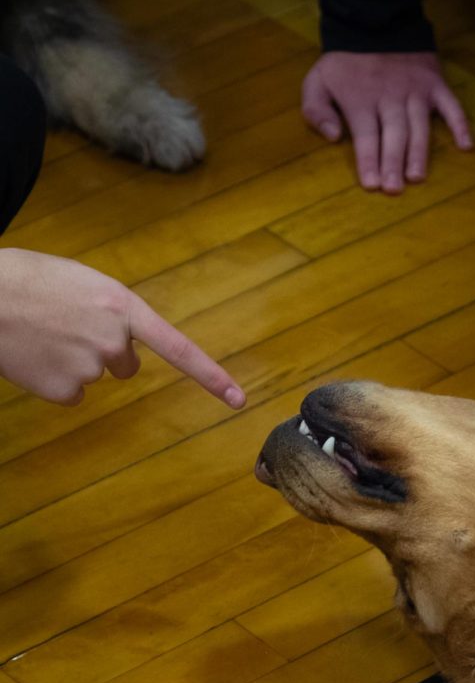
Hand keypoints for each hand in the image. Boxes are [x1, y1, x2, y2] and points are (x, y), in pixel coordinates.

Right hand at [0, 249, 245, 407]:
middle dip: (102, 352)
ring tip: (42, 334)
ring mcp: (90, 369)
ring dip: (71, 361)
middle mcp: (114, 341)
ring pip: (93, 377)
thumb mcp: (82, 284)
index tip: (239, 400)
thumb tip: (123, 345)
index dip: (211, 377)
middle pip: (125, 365)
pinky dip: (52, 379)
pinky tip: (33, 356)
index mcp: (123, 307)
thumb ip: (113, 312)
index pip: (179, 349)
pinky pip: (70, 393)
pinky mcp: (65, 391)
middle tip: (64, 327)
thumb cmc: (28, 281)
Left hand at [301, 50, 473, 192]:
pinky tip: (466, 146)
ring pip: (419, 125)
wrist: (375, 22)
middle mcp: (390, 96)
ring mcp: (415, 90)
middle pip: (393, 134)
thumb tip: (333, 137)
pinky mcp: (435, 84)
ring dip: (418, 152)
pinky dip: (460, 125)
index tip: (371, 185)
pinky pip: (451, 106)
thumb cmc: (345, 63)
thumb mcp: (317, 81)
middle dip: (393, 162)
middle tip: (394, 189)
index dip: (368, 160)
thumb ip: (316, 110)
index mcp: (361, 98)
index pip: (366, 135)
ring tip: (417, 177)